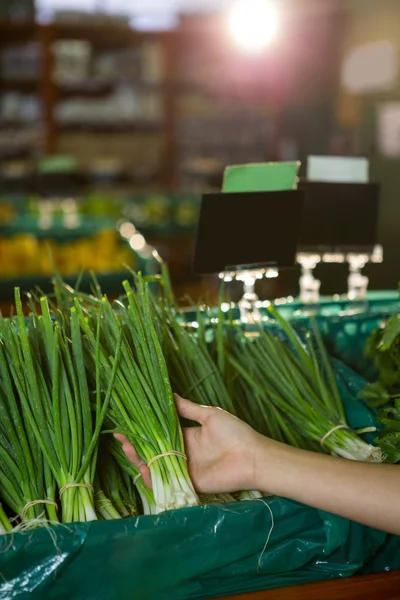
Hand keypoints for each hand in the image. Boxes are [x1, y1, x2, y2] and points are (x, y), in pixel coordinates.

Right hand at [114, 394, 262, 493]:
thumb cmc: (235, 432)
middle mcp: (181, 453)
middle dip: (135, 444)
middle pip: (152, 450)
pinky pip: (165, 482)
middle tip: (120, 436)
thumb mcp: (209, 415)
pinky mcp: (187, 482)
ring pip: (155, 465)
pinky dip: (152, 477)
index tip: (126, 421)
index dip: (142, 428)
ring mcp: (183, 469)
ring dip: (138, 458)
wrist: (252, 456)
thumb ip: (188, 409)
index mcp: (186, 436)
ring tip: (127, 447)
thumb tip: (171, 394)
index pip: (158, 433)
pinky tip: (141, 468)